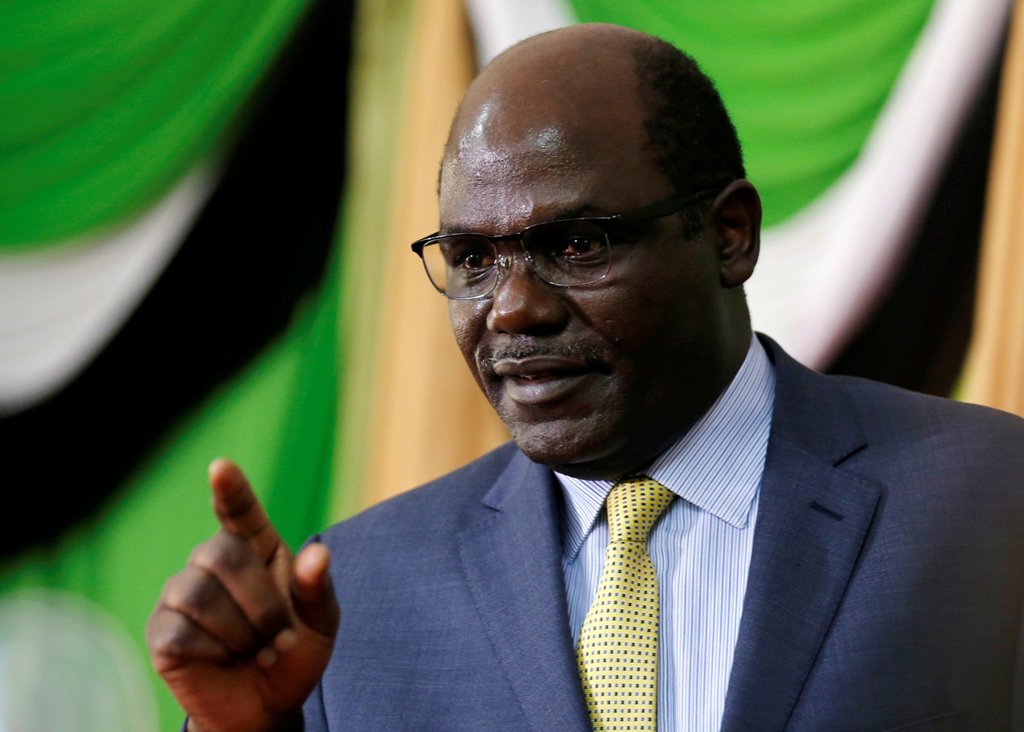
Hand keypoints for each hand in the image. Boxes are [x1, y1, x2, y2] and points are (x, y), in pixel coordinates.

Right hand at [146, 459, 339, 731]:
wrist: (267, 707)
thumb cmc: (294, 652)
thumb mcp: (320, 622)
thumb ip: (318, 588)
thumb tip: (317, 555)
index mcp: (257, 547)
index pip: (239, 511)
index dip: (230, 489)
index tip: (221, 467)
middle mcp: (213, 561)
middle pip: (224, 555)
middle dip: (262, 604)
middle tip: (281, 639)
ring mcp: (182, 593)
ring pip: (200, 594)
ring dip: (241, 633)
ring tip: (257, 651)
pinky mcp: (162, 630)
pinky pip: (181, 631)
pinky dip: (214, 652)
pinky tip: (224, 660)